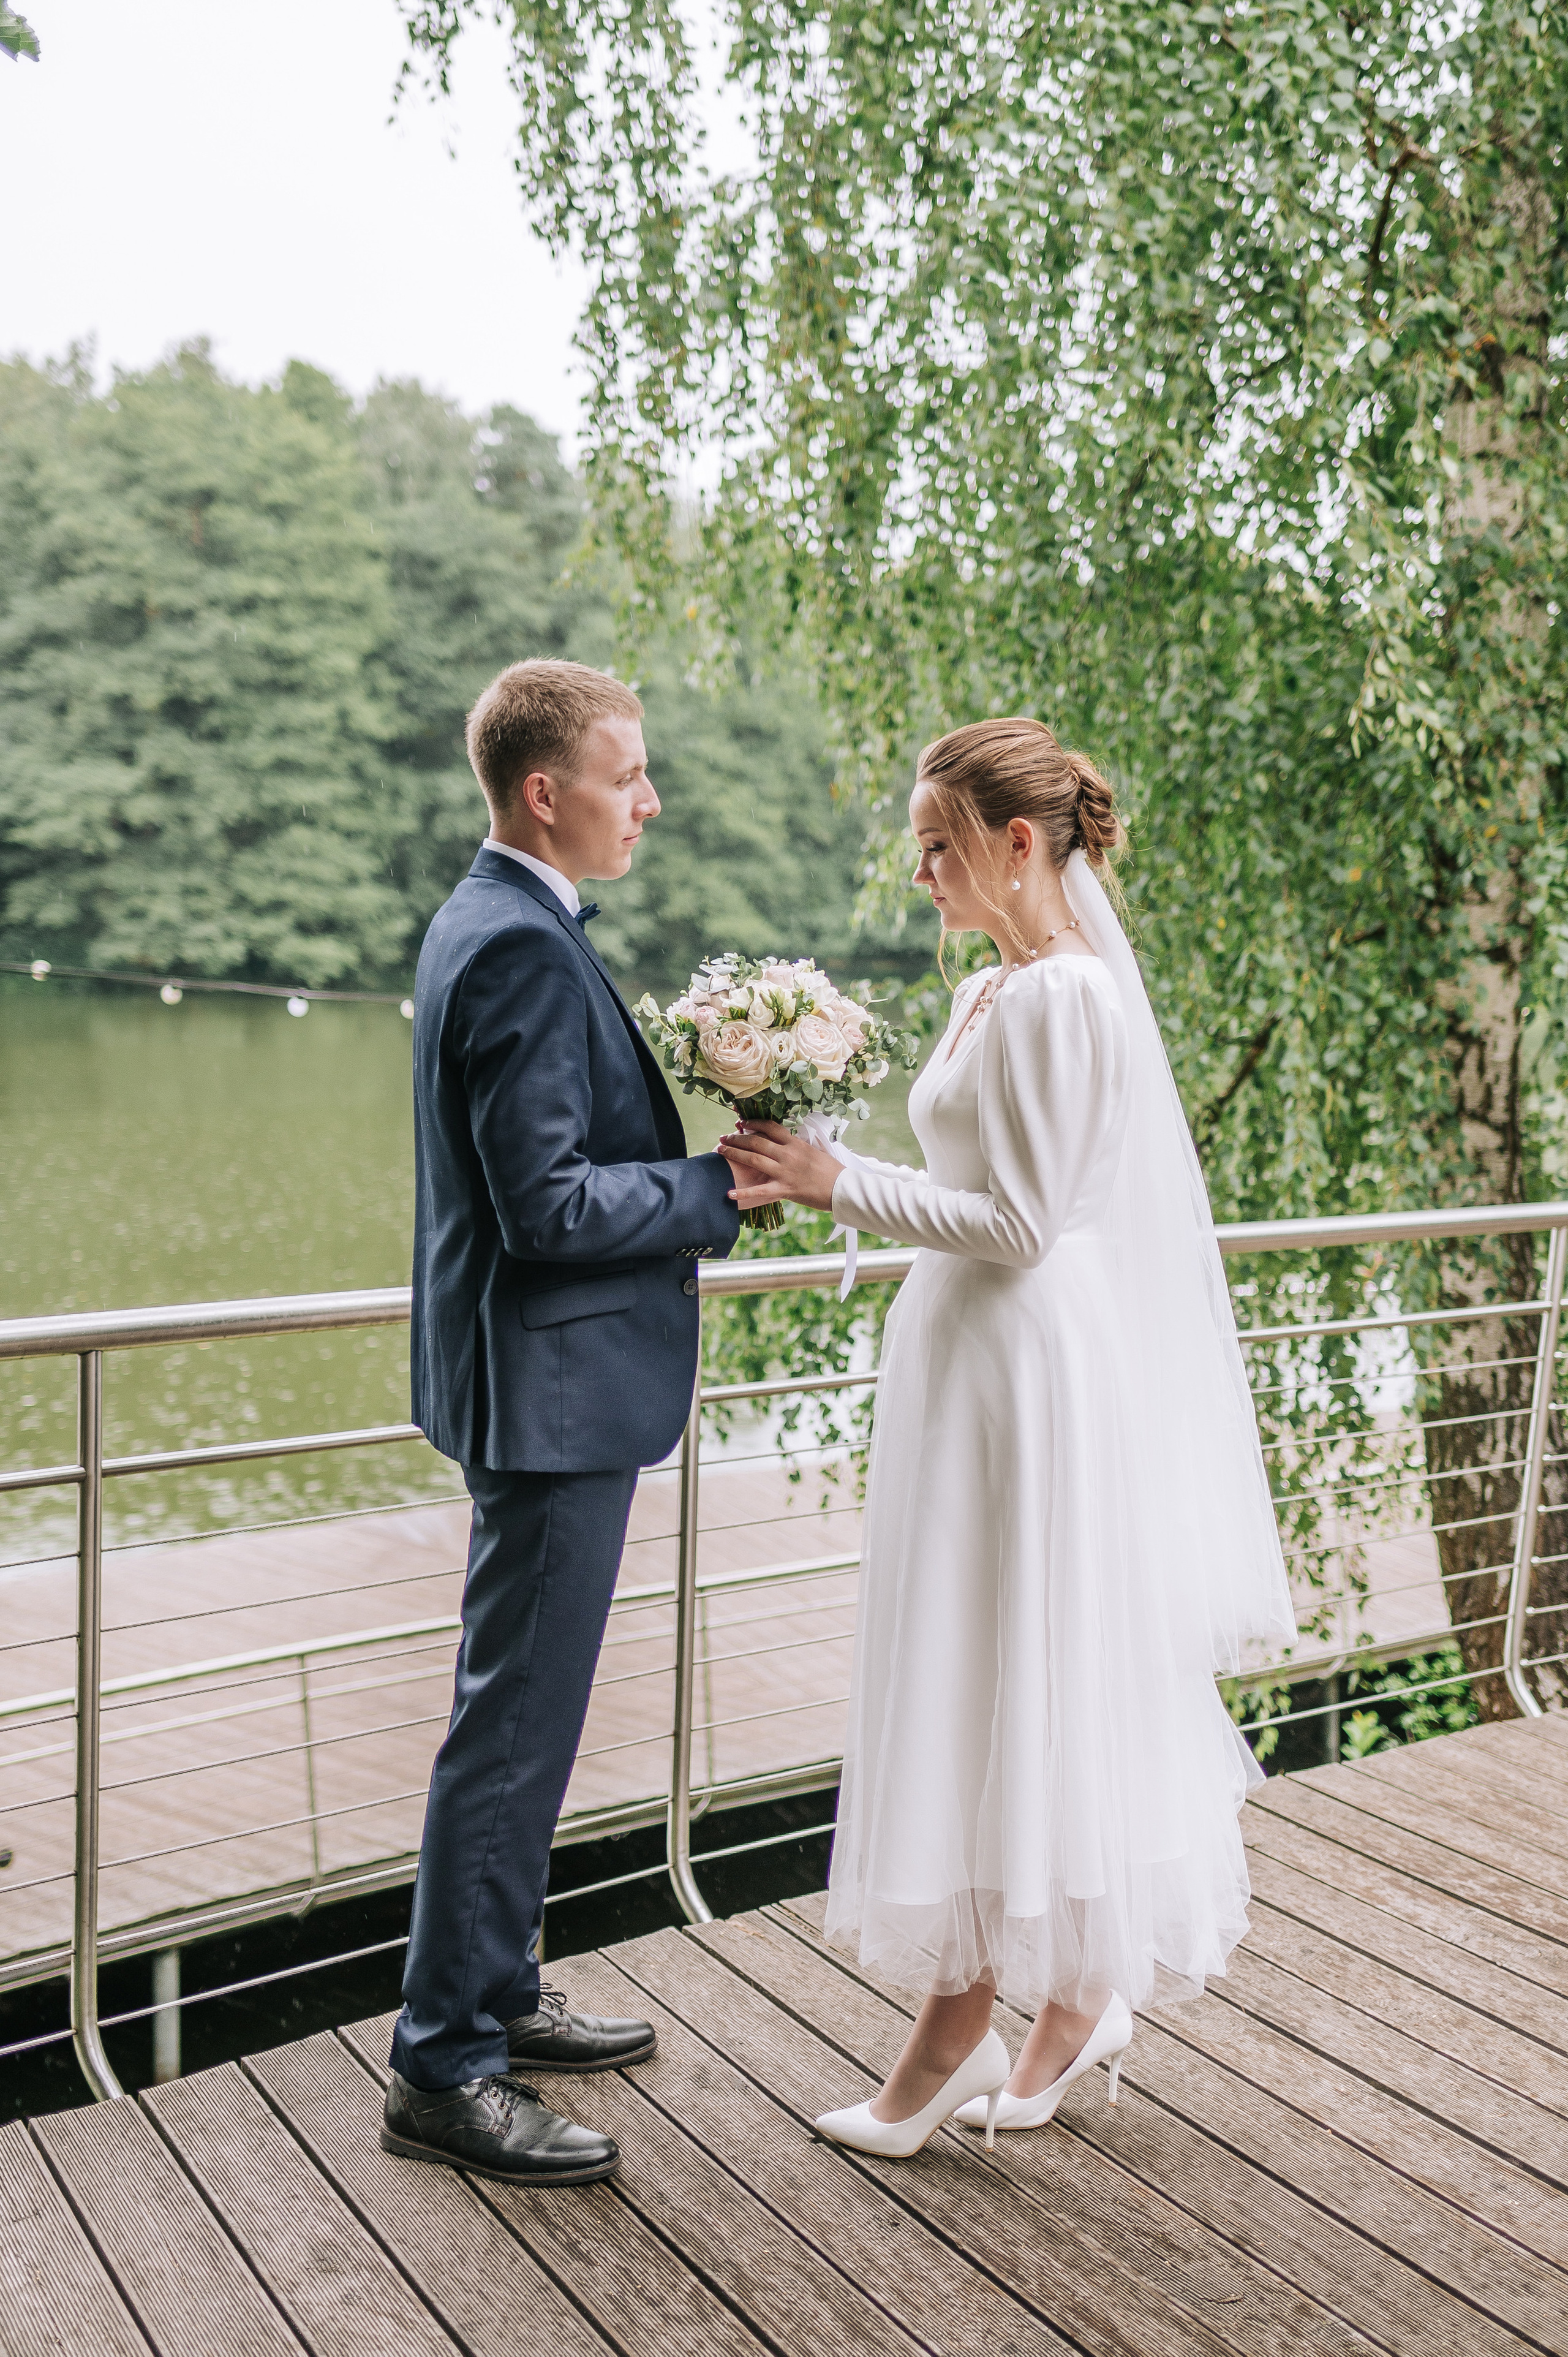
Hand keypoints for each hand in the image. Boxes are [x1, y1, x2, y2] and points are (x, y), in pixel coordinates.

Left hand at [717, 1119, 842, 1213]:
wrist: (842, 1189)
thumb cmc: (831, 1170)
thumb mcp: (816, 1151)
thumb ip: (799, 1145)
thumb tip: (788, 1139)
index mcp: (796, 1143)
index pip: (770, 1127)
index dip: (753, 1123)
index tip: (741, 1123)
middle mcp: (788, 1155)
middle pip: (756, 1141)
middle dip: (737, 1137)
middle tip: (724, 1137)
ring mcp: (785, 1172)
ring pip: (754, 1159)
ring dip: (734, 1153)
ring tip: (720, 1151)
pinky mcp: (785, 1189)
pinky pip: (760, 1191)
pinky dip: (743, 1193)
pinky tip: (729, 1193)